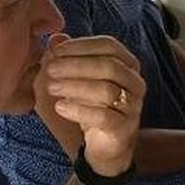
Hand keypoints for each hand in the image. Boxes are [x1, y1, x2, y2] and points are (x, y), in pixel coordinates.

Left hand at [34, 33, 143, 176]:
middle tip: (50, 69)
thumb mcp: (77, 80)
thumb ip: (68, 58)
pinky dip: (78, 110)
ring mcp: (133, 106)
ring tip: (51, 88)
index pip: (109, 45)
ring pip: (106, 90)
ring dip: (74, 86)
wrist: (106, 146)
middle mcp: (135, 83)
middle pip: (109, 65)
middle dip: (76, 65)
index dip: (81, 45)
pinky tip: (60, 107)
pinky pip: (103, 117)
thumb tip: (56, 38)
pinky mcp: (124, 128)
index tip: (55, 51)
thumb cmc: (93, 107)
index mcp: (127, 65)